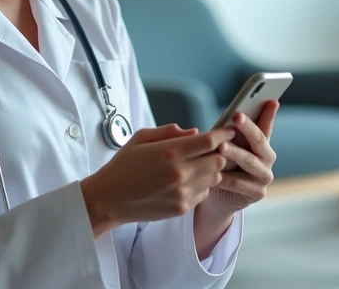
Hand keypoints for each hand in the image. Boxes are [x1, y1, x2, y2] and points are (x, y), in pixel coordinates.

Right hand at [81, 123, 235, 236]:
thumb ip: (170, 132)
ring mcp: (182, 193)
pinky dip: (202, 184)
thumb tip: (194, 132)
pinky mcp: (182, 208)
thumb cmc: (123, 165)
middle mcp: (179, 173)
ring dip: (211, 168)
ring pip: (215, 177)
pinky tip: (188, 180)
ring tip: (198, 164)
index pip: (210, 141)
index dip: (223, 134)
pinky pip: (205, 192)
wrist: (109, 199)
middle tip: (212, 148)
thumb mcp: (141, 138)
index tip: (228, 131)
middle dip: (219, 151)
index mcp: (170, 152)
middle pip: (219, 159)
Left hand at [198, 100, 278, 218]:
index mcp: (262, 143)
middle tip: (236, 116)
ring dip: (235, 153)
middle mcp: (267, 158)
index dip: (268, 113)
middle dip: (248, 127)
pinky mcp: (257, 193)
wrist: (218, 198)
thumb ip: (231, 133)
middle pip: (259, 140)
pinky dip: (225, 177)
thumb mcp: (225, 145)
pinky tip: (213, 173)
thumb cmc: (222, 165)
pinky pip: (239, 183)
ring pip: (248, 161)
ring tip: (221, 146)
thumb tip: (230, 116)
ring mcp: (264, 176)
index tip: (270, 100)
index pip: (267, 124)